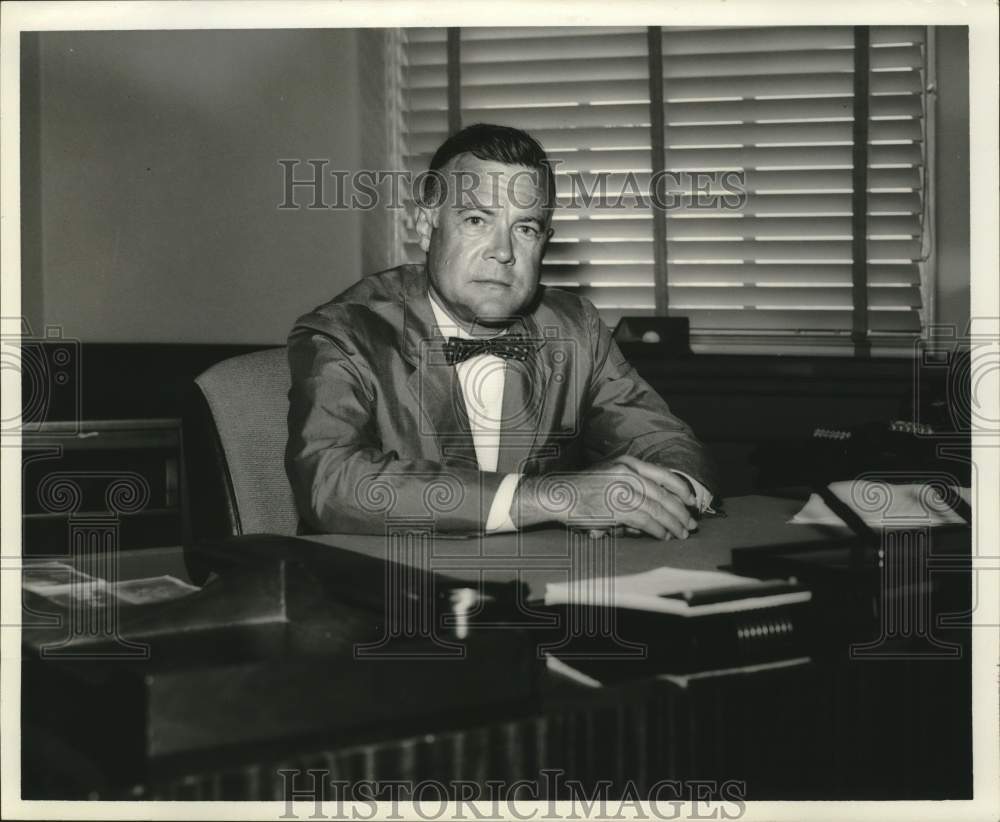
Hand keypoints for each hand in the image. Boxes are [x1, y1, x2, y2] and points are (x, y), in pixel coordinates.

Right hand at [512, 454, 698, 539]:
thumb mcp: (610, 472)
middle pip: (663, 494)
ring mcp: (622, 490)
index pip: (663, 475)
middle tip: (690, 523)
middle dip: (680, 511)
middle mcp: (627, 473)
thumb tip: (657, 500)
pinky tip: (663, 536)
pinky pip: (645, 521)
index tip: (691, 500)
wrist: (560, 494)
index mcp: (628, 462)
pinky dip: (658, 530)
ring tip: (680, 533)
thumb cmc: (584, 487)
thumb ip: (632, 480)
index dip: (681, 489)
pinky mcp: (616, 508)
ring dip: (672, 524)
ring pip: (657, 509)